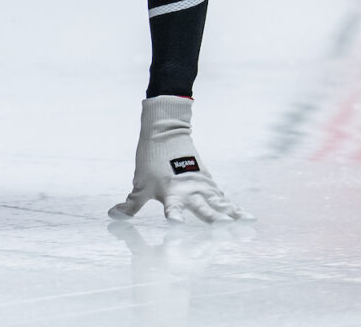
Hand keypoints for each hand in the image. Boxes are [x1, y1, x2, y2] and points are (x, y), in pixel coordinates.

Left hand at [109, 96, 251, 223]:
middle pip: (202, 208)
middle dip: (214, 219)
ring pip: (220, 203)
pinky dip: (235, 208)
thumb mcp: (140, 184)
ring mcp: (202, 186)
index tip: (176, 225)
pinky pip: (224, 199)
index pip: (171, 208)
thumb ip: (130, 205)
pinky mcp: (210, 183)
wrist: (166, 132)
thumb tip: (112, 216)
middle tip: (226, 227)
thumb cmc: (150, 160)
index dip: (173, 217)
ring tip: (247, 224)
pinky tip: (247, 219)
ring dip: (233, 214)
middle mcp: (188, 191)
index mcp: (169, 192)